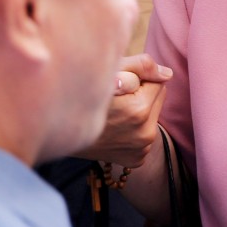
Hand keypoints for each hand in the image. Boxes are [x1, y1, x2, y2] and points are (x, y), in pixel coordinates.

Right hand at [74, 53, 172, 167]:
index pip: (159, 81)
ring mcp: (139, 150)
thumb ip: (142, 66)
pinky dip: (133, 129)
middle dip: (142, 94)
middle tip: (116, 98)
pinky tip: (114, 129)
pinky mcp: (136, 160)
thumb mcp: (110, 70)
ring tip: (114, 113)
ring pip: (152, 116)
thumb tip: (167, 74)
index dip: (139, 78)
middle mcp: (143, 134)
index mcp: (139, 110)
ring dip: (139, 111)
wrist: (58, 132)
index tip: (119, 85)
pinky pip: (144, 134)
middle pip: (158, 99)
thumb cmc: (82, 93)